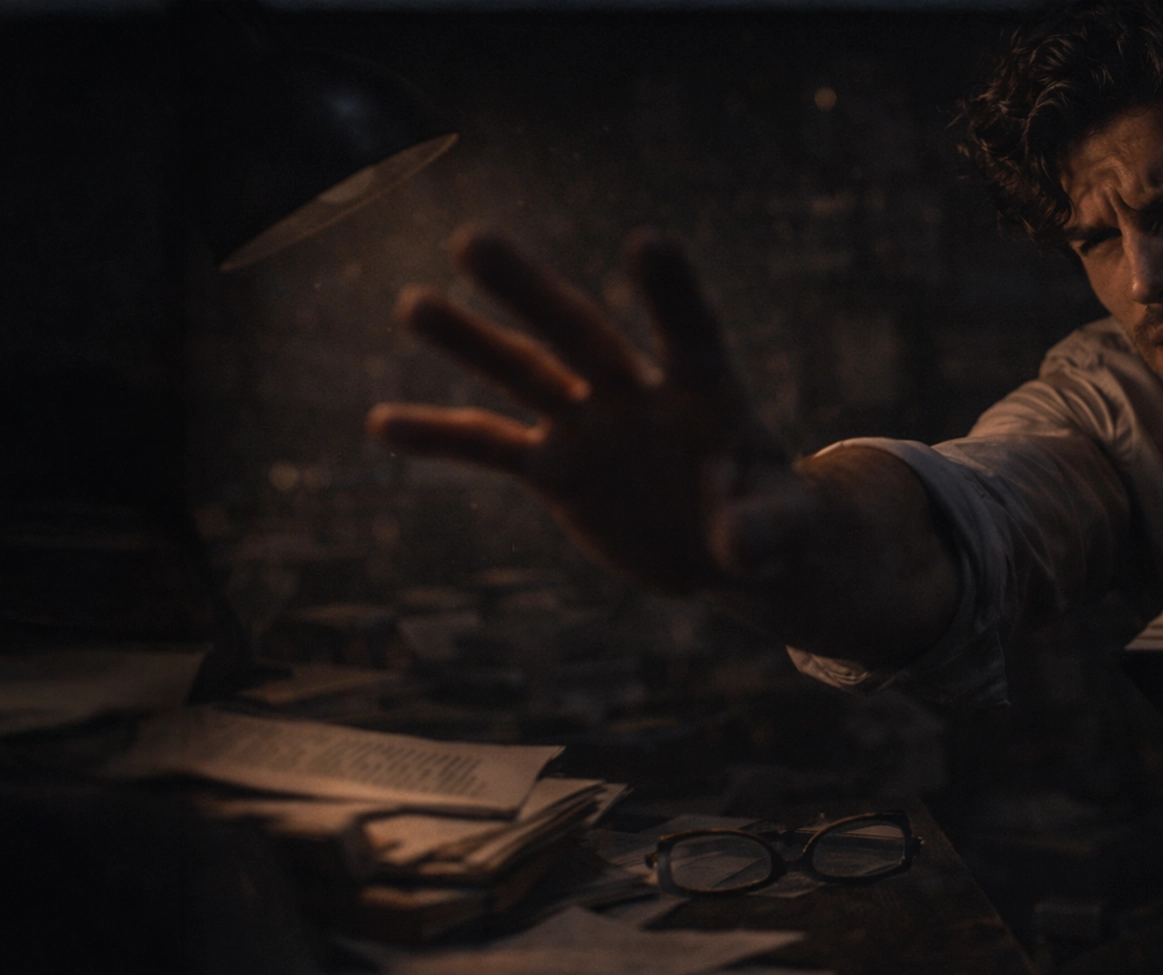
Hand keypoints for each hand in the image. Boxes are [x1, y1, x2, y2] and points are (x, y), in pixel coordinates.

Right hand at [368, 228, 815, 593]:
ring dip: (469, 341)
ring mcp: (589, 424)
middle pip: (581, 333)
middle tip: (472, 240)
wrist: (725, 546)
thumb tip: (741, 545)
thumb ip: (763, 527)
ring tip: (412, 304)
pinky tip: (381, 423)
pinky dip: (439, 437)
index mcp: (705, 391)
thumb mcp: (781, 531)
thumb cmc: (770, 522)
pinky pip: (490, 448)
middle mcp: (636, 392)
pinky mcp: (556, 469)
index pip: (690, 333)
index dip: (671, 292)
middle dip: (530, 291)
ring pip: (524, 373)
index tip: (647, 241)